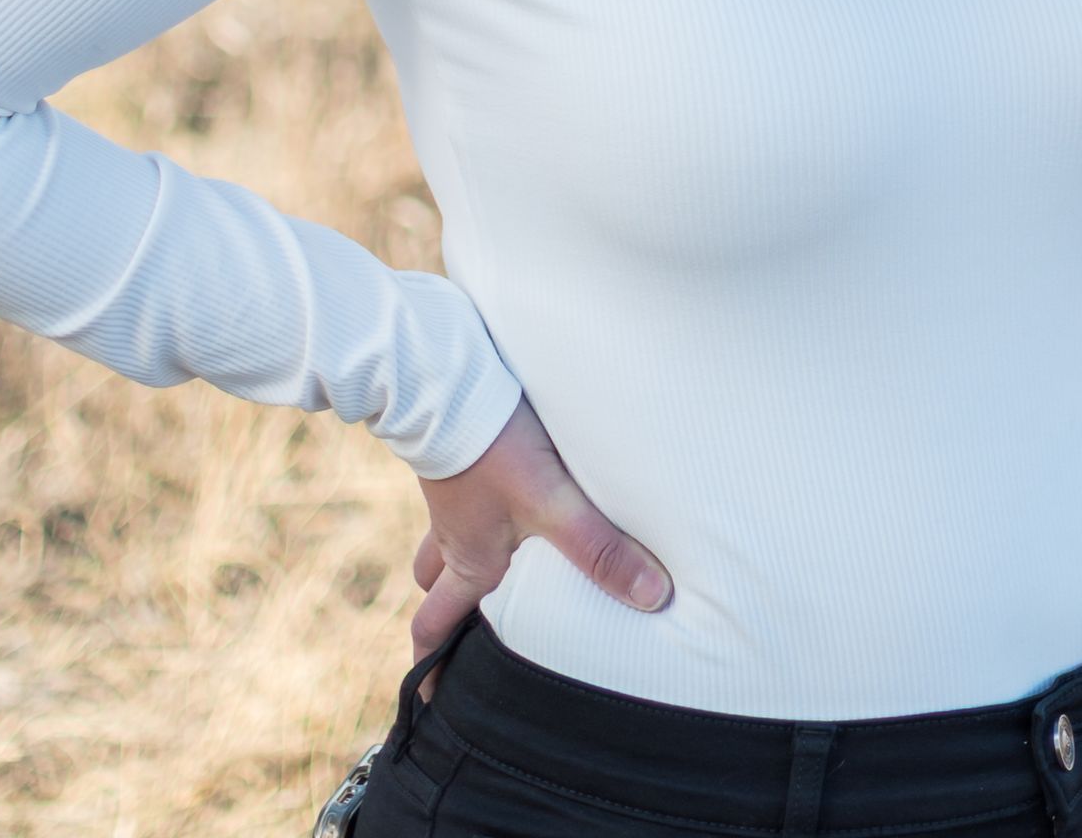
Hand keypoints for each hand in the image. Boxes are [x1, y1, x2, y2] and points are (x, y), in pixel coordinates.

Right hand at [409, 395, 671, 695]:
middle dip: (442, 616)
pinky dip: (471, 510)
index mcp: (469, 560)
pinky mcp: (459, 455)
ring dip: (452, 559)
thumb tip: (651, 599)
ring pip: (440, 541)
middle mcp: (453, 533)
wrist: (447, 380)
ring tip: (482, 567)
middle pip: (434, 588)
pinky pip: (458, 497)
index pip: (433, 626)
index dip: (431, 668)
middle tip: (455, 637)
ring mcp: (450, 494)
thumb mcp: (552, 503)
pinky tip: (501, 494)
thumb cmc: (494, 447)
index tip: (429, 701)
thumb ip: (599, 550)